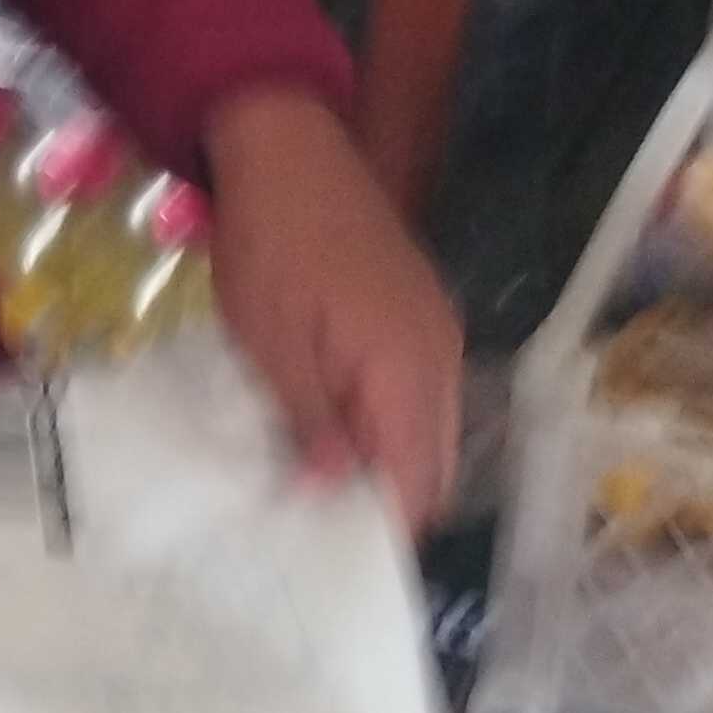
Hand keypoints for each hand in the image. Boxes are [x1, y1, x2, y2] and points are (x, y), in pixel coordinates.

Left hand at [201, 87, 461, 533]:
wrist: (286, 147)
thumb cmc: (271, 243)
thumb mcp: (272, 342)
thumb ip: (312, 422)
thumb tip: (332, 495)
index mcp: (410, 369)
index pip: (419, 481)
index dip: (383, 530)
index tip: (332, 565)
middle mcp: (442, 357)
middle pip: (435, 463)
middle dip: (387, 506)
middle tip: (318, 540)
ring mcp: (435, 333)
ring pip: (428, 431)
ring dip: (385, 467)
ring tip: (319, 499)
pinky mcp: (416, 316)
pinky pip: (416, 395)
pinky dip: (384, 427)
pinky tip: (332, 440)